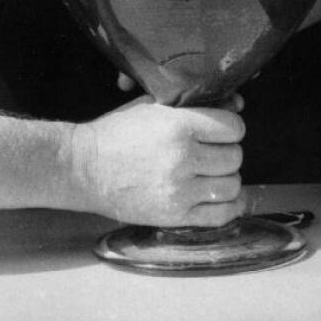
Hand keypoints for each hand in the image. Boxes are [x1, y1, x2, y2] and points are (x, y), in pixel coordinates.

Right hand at [72, 96, 244, 227]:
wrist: (82, 168)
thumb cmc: (116, 134)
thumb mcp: (152, 107)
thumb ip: (195, 105)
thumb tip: (237, 105)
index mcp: (179, 126)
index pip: (233, 128)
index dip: (231, 127)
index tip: (222, 130)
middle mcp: (183, 158)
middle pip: (234, 157)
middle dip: (228, 152)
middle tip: (213, 151)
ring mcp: (179, 190)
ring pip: (231, 186)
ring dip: (227, 179)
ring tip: (212, 174)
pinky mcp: (173, 216)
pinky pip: (220, 216)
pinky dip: (228, 207)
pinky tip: (221, 197)